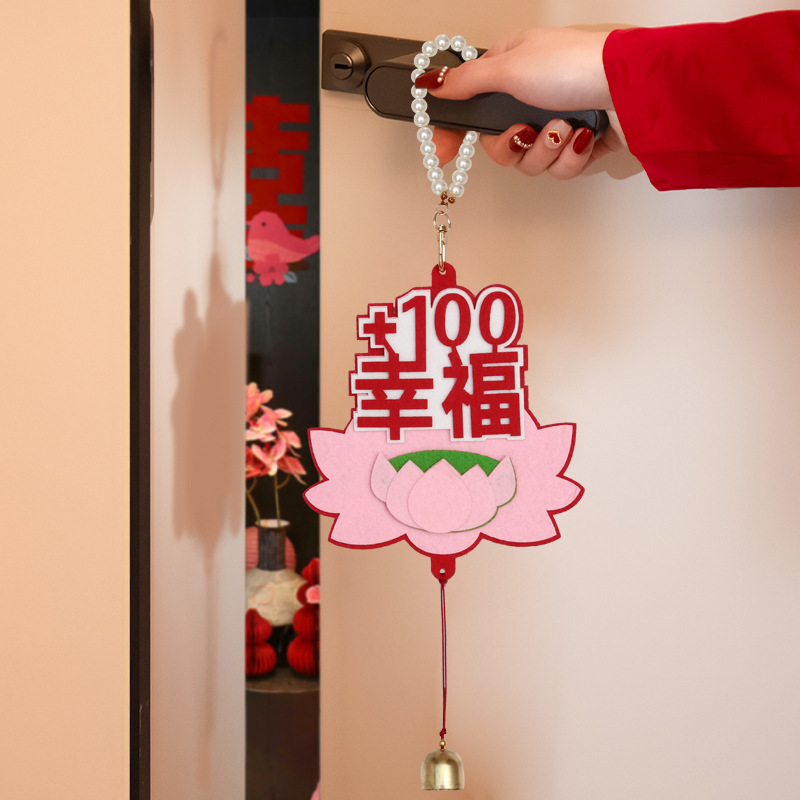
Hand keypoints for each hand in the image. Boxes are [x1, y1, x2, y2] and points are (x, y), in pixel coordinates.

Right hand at [417, 27, 627, 179]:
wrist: (630, 86)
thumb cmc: (574, 65)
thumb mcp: (509, 66)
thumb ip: (466, 81)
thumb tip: (432, 82)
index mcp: (512, 71)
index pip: (471, 109)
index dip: (456, 134)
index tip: (444, 153)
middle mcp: (532, 97)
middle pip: (501, 146)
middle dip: (515, 146)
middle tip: (525, 130)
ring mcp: (557, 122)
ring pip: (531, 163)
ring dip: (547, 150)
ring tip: (565, 127)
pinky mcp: (580, 145)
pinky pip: (559, 170)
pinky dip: (570, 158)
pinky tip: (582, 137)